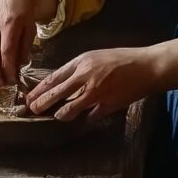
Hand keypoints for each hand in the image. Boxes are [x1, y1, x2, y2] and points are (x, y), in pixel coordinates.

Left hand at [25, 47, 160, 121]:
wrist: (147, 67)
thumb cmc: (123, 59)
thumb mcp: (97, 56)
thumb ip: (80, 69)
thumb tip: (63, 83)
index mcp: (82, 61)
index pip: (53, 77)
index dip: (39, 89)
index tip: (30, 96)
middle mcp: (85, 76)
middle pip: (56, 93)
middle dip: (41, 104)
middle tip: (32, 110)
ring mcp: (95, 92)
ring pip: (68, 109)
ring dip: (61, 114)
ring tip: (58, 116)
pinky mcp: (106, 105)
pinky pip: (88, 117)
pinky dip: (84, 119)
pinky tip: (81, 121)